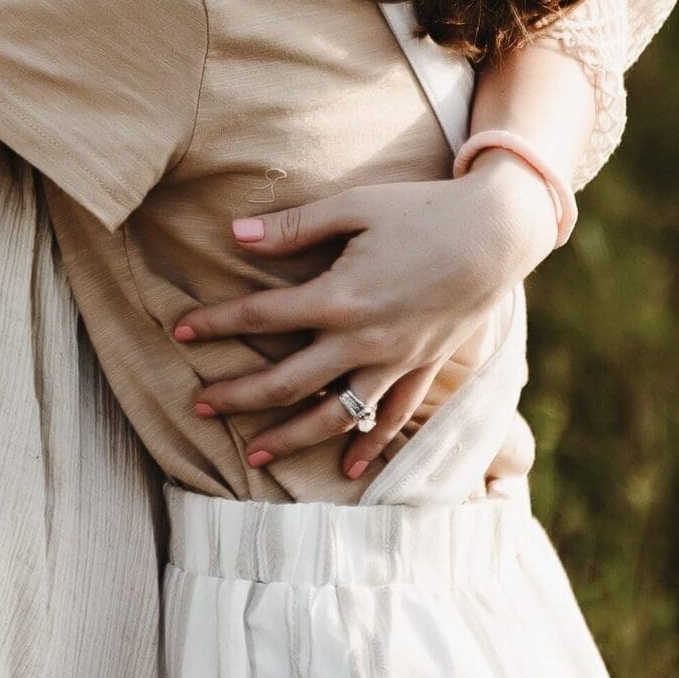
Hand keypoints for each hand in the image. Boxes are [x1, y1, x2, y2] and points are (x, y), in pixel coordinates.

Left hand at [178, 157, 556, 477]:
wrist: (499, 232)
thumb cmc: (423, 211)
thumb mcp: (355, 207)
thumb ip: (294, 227)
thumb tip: (236, 234)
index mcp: (341, 297)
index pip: (262, 317)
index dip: (216, 325)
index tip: (178, 332)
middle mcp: (365, 340)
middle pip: (288, 381)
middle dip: (238, 396)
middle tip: (198, 407)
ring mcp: (396, 361)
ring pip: (334, 415)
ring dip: (291, 438)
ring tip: (252, 456)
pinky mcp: (423, 368)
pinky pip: (392, 418)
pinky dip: (368, 445)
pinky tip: (347, 469)